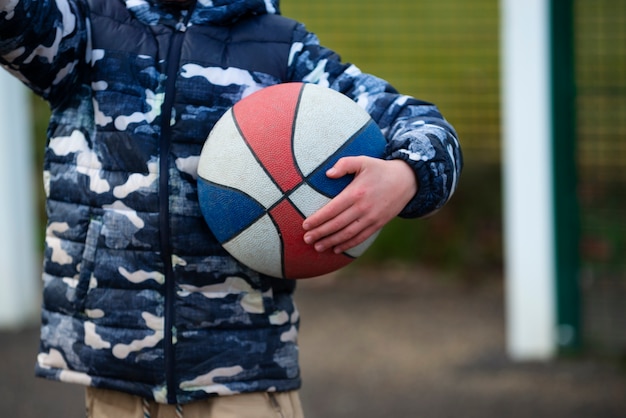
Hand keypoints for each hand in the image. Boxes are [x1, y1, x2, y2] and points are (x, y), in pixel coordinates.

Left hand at [302, 156, 416, 253]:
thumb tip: (327, 174)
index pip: (332, 209)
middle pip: (337, 224)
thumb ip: (344, 164)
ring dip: (331, 241)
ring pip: (348, 234)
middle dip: (320, 233)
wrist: (406, 180)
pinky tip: (336, 248)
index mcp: (356, 193)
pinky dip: (348, 244)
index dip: (317, 219)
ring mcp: (371, 218)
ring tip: (317, 247)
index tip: (305, 225)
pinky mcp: (378, 224)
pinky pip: (361, 237)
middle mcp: (363, 208)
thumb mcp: (363, 160)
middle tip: (306, 239)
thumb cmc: (379, 169)